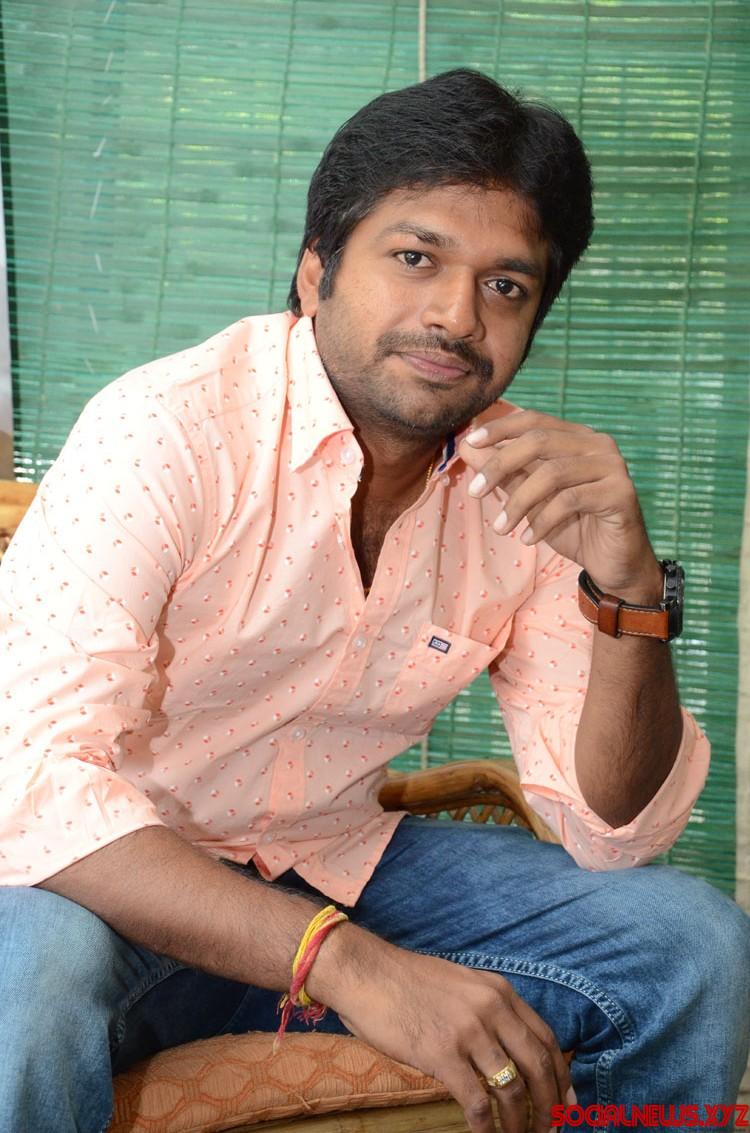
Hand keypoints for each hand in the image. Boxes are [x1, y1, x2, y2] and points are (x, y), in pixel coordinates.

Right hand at [314, 927, 574, 1132]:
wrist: (366, 971)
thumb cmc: (407, 980)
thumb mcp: (461, 984)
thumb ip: (487, 1010)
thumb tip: (505, 1047)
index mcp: (498, 991)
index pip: (545, 1037)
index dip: (560, 1074)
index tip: (567, 1101)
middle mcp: (492, 1008)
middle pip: (538, 1065)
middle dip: (550, 1104)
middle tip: (550, 1129)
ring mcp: (469, 1031)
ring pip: (513, 1089)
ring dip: (521, 1122)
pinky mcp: (443, 1054)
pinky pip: (477, 1101)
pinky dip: (486, 1126)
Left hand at [458, 410, 661, 601]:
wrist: (613, 563)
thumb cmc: (572, 526)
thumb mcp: (531, 498)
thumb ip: (506, 472)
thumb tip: (468, 448)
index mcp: (576, 437)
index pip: (534, 420)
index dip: (500, 429)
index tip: (469, 443)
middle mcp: (598, 444)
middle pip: (539, 441)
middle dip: (500, 465)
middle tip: (474, 491)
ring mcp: (612, 466)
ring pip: (552, 473)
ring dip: (518, 503)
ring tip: (500, 528)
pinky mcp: (621, 493)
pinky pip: (570, 501)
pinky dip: (542, 521)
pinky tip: (528, 539)